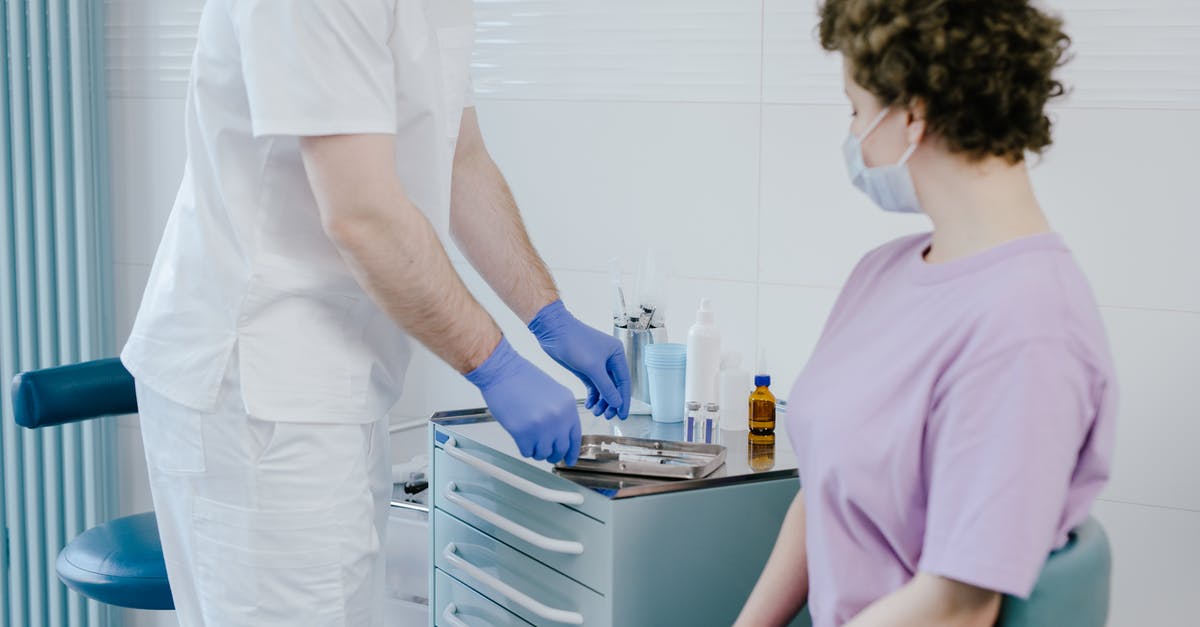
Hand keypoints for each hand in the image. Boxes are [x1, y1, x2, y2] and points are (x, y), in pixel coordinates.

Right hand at [465, 337, 581, 464]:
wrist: (503, 370)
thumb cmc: (523, 379)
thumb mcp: (554, 394)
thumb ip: (562, 414)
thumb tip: (562, 437)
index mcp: (568, 407)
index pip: (575, 437)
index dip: (572, 452)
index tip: (569, 460)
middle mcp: (558, 418)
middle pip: (560, 449)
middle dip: (553, 454)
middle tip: (547, 454)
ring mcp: (541, 426)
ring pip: (543, 453)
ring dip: (537, 451)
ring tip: (530, 440)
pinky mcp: (522, 432)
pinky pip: (527, 452)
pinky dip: (524, 449)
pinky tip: (521, 438)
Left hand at [528, 300, 631, 418]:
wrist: (553, 331)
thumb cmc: (575, 342)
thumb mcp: (592, 367)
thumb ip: (606, 387)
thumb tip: (617, 403)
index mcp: (617, 354)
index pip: (624, 381)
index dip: (624, 399)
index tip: (622, 415)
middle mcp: (609, 359)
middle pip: (614, 386)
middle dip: (611, 402)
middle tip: (608, 416)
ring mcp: (597, 365)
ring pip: (604, 388)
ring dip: (602, 401)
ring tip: (596, 412)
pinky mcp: (585, 368)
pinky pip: (593, 386)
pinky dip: (593, 396)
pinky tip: (590, 404)